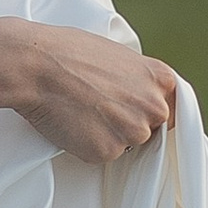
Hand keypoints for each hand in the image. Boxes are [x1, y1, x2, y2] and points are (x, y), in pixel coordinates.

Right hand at [0, 24, 179, 162]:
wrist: (34, 64)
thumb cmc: (69, 52)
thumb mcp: (117, 55)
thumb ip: (138, 78)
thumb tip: (139, 93)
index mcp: (161, 79)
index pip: (173, 107)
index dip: (151, 111)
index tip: (137, 112)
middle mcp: (154, 107)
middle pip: (151, 128)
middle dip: (129, 123)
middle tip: (98, 106)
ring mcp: (132, 132)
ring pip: (126, 143)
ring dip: (108, 135)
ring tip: (82, 109)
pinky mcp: (108, 151)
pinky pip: (102, 154)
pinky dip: (88, 144)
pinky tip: (73, 122)